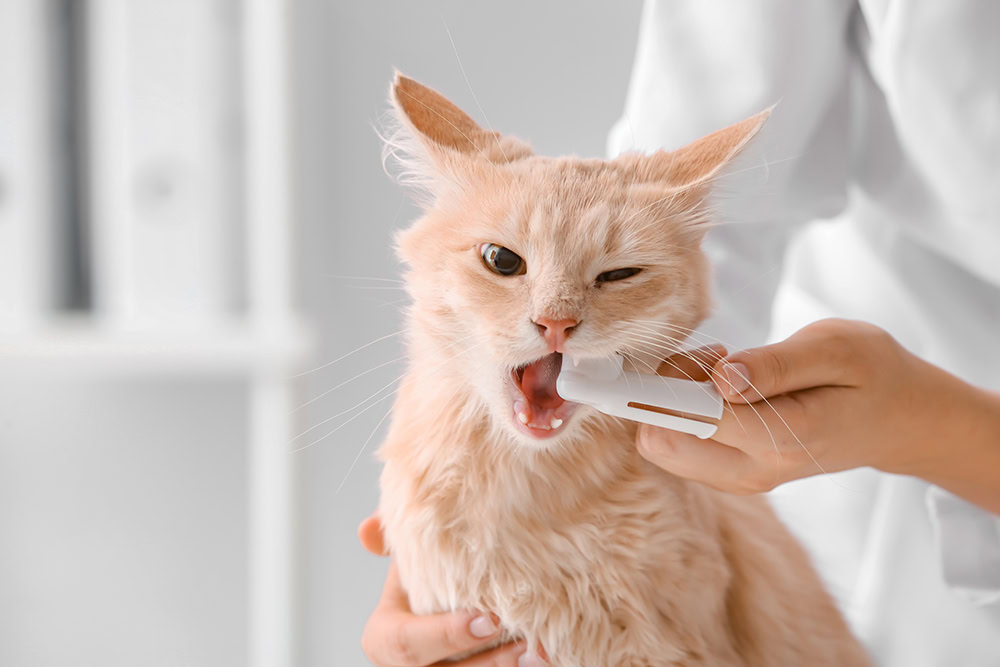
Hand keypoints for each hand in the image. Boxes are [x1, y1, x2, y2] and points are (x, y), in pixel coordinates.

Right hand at [359, 516, 541, 665]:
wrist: (450, 601)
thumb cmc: (427, 579)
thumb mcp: (407, 557)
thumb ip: (393, 537)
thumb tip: (367, 530)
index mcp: (384, 639)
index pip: (407, 644)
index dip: (446, 635)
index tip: (488, 618)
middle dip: (488, 663)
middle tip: (525, 641)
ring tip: (542, 651)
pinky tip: (547, 657)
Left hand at [638, 319, 999, 511]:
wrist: (899, 420)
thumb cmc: (871, 373)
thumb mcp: (836, 349)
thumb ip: (775, 365)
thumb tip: (720, 379)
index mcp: (781, 438)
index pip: (690, 419)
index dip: (656, 387)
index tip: (643, 361)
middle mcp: (753, 470)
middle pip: (660, 438)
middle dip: (667, 389)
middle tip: (718, 357)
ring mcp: (740, 479)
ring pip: (662, 444)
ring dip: (676, 398)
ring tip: (730, 369)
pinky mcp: (731, 475)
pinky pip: (678, 445)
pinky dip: (686, 410)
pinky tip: (729, 387)